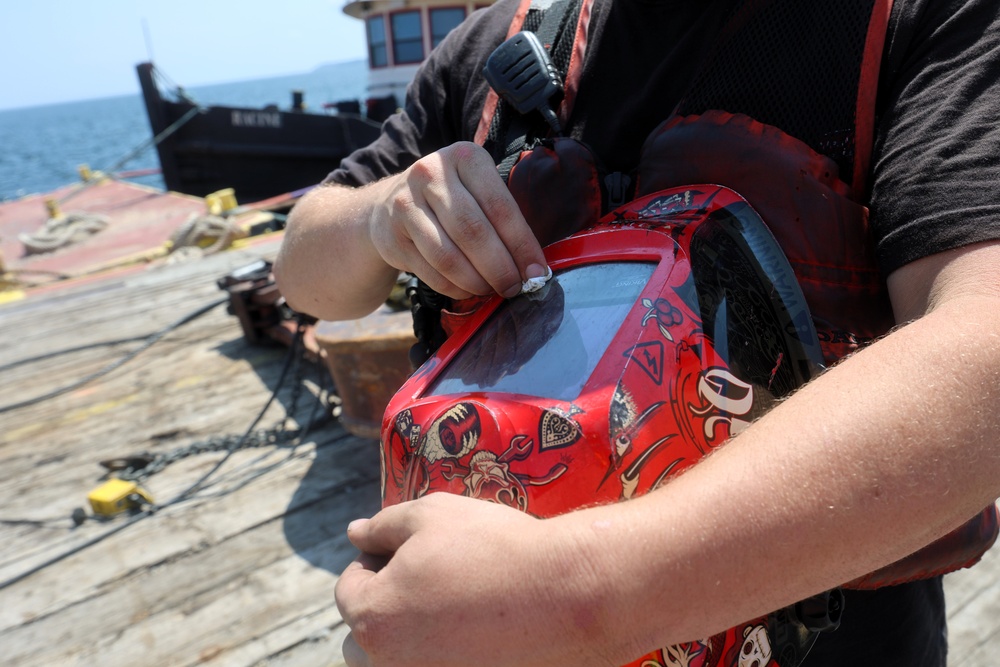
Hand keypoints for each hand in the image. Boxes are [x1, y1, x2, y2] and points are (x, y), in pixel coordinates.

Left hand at [335, 493, 627, 666]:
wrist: (570, 594)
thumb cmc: (495, 546)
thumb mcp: (432, 514)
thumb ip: (383, 525)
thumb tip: (353, 533)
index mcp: (372, 618)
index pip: (349, 589)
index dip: (376, 561)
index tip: (414, 550)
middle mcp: (389, 665)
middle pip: (364, 638)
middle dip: (385, 607)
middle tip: (431, 581)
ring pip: (397, 663)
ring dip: (411, 639)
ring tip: (453, 609)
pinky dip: (448, 655)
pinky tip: (479, 632)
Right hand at [369, 142, 548, 300]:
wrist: (386, 207)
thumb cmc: (448, 201)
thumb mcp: (474, 188)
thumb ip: (502, 216)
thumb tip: (535, 267)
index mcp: (464, 157)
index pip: (499, 206)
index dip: (522, 244)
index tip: (538, 272)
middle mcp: (431, 174)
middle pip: (473, 231)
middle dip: (500, 267)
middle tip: (514, 287)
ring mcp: (406, 204)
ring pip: (448, 256)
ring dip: (476, 281)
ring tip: (492, 290)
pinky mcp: (391, 236)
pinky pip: (430, 271)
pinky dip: (454, 287)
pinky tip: (467, 290)